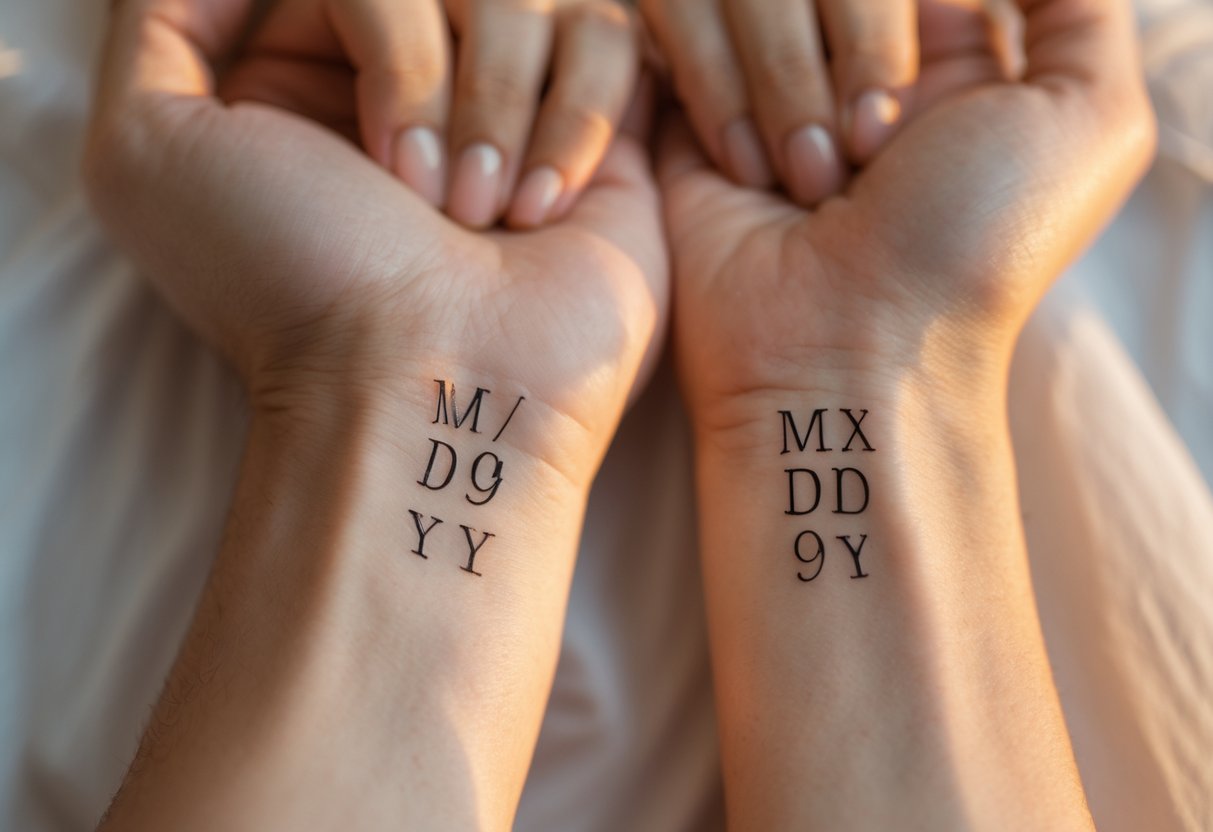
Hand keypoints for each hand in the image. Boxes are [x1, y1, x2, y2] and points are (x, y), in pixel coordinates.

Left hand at [85, 0, 665, 483]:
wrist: (434, 386)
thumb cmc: (297, 280)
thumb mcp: (145, 145)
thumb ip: (160, 16)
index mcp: (306, 71)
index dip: (363, 25)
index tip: (353, 144)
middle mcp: (412, 82)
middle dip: (423, 72)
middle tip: (416, 192)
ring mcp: (510, 106)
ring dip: (496, 110)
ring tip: (483, 218)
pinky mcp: (602, 137)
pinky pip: (613, 40)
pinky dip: (572, 125)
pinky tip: (542, 211)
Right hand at [657, 0, 1154, 432]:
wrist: (845, 349)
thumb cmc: (970, 245)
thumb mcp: (1089, 115)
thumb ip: (1075, 6)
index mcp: (945, 50)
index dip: (894, 14)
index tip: (911, 90)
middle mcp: (849, 59)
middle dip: (856, 48)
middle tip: (869, 150)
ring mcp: (767, 82)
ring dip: (783, 86)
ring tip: (805, 186)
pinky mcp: (686, 112)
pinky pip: (675, 21)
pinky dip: (715, 95)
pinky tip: (741, 174)